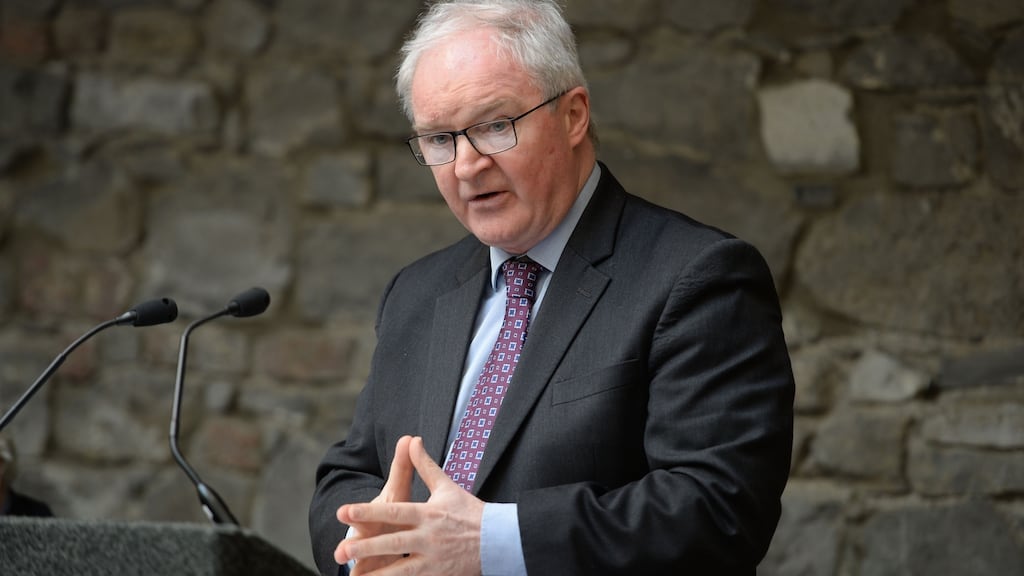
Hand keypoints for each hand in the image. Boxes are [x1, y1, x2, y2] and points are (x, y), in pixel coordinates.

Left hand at [335, 436, 484, 575]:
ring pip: (401, 570)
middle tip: (341, 549)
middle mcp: (429, 537)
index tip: (345, 511)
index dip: (369, 511)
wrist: (498, 539)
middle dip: (367, 546)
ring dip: (377, 574)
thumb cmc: (469, 511)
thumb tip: (411, 439)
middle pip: (394, 542)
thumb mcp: (446, 486)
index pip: (394, 511)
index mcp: (428, 513)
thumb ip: (424, 466)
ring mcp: (434, 559)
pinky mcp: (438, 575)